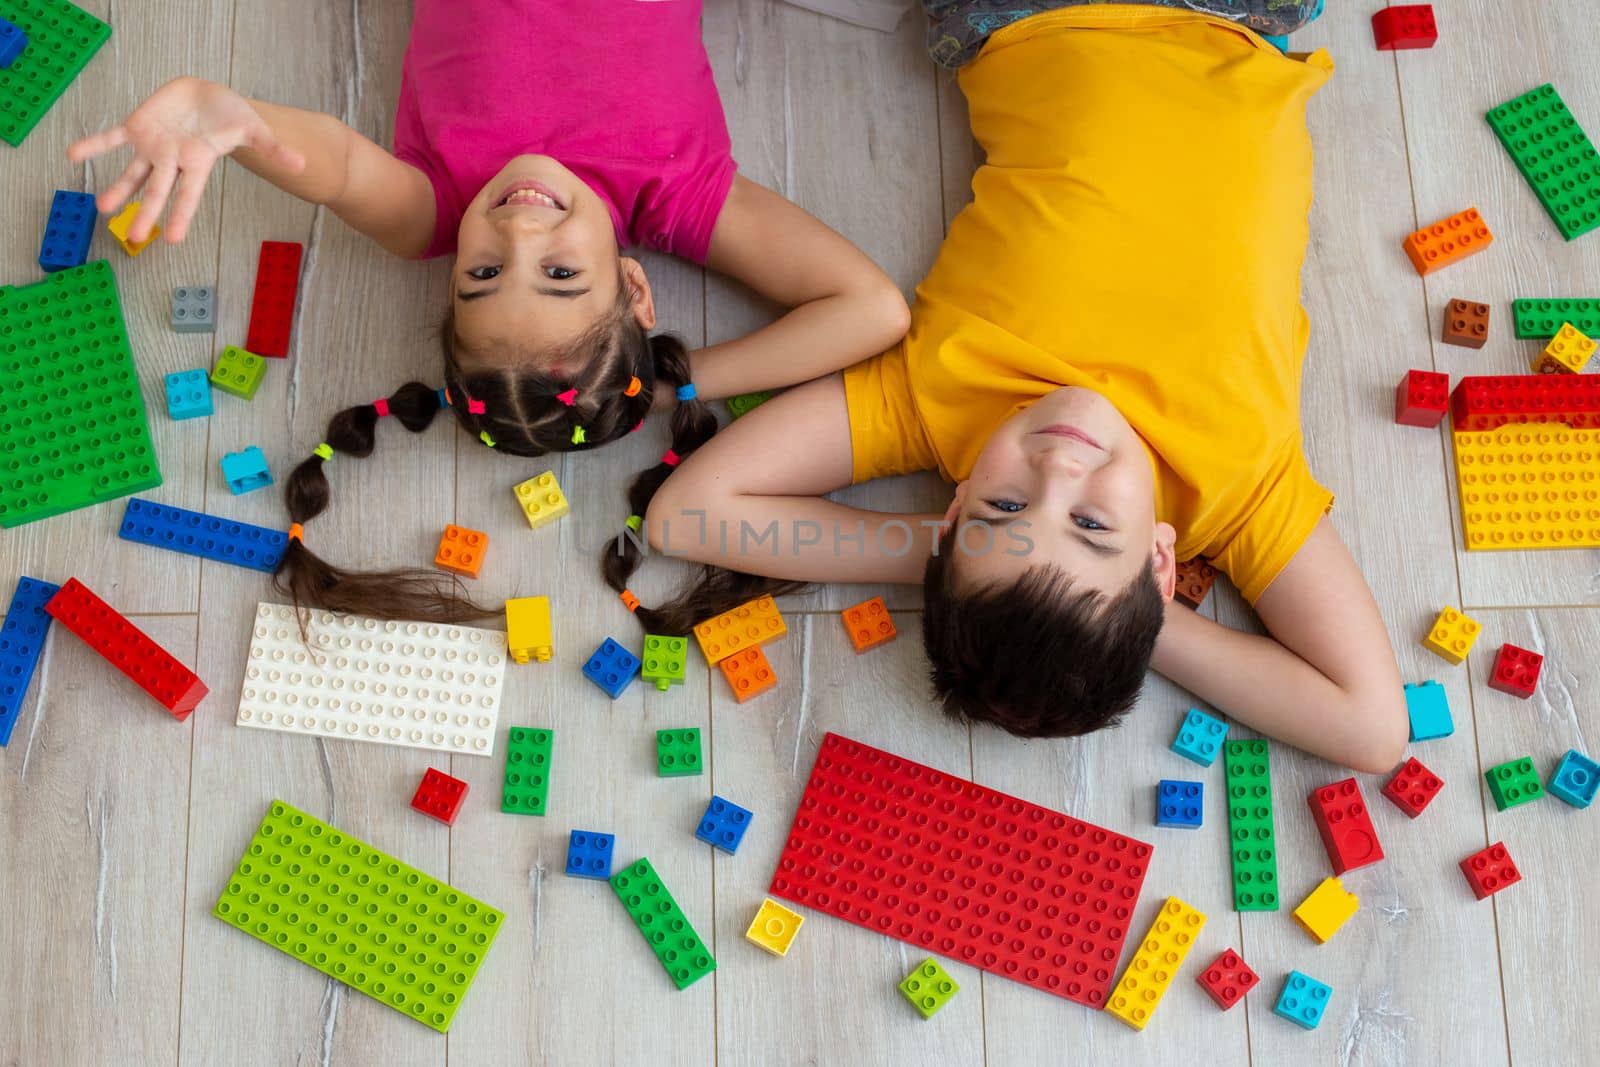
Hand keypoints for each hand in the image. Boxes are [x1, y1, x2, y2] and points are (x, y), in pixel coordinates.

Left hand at [67, 76, 305, 243]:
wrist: (209, 97)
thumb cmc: (232, 116)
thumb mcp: (254, 127)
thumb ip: (272, 147)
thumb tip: (301, 165)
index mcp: (199, 163)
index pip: (189, 194)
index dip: (181, 215)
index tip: (172, 239)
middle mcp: (173, 161)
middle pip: (157, 190)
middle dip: (146, 212)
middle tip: (132, 237)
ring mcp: (153, 146)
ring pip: (132, 171)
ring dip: (117, 188)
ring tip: (102, 207)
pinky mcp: (138, 127)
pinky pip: (112, 138)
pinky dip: (94, 146)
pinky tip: (74, 155)